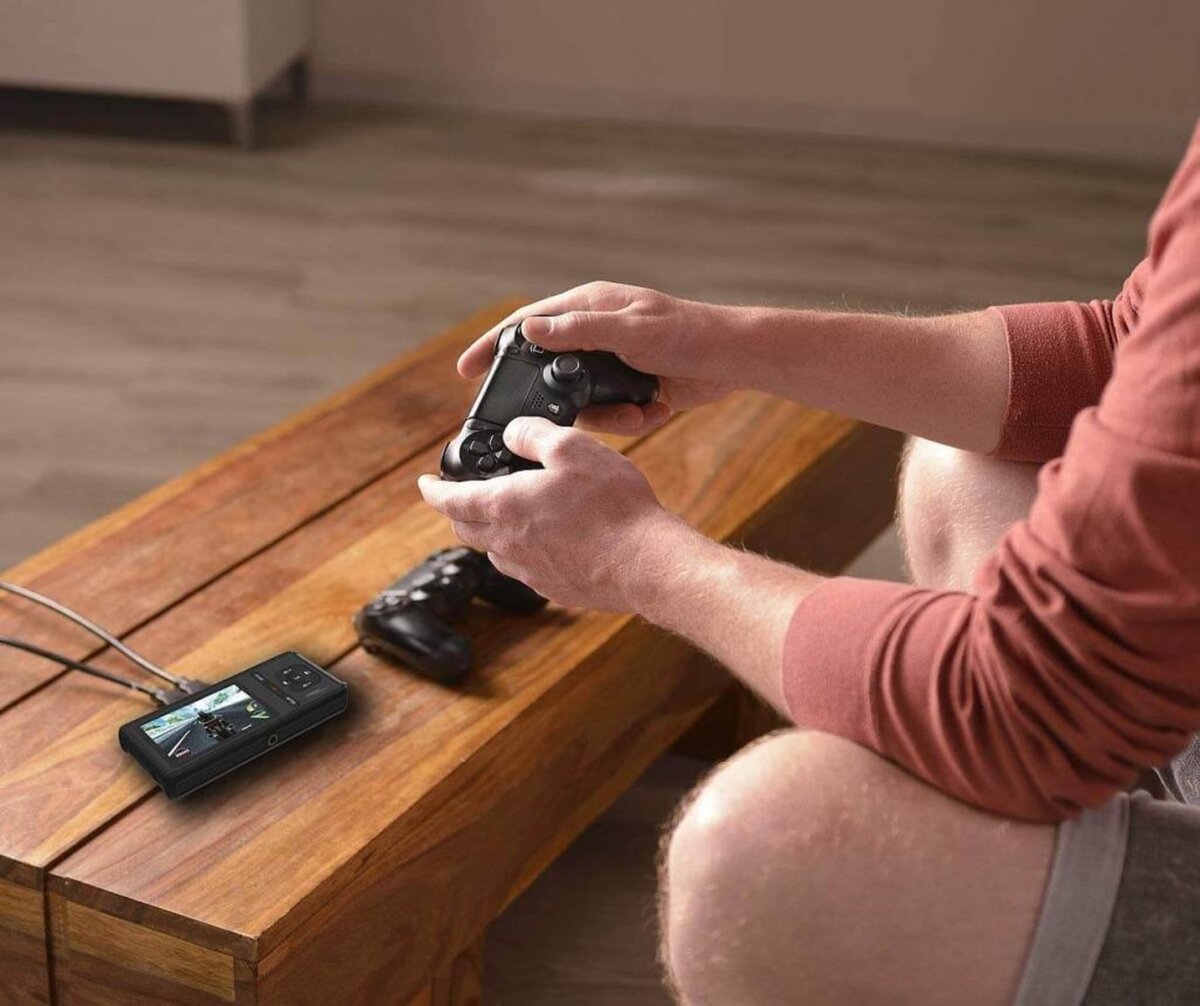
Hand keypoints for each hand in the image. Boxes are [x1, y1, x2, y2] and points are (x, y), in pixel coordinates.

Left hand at [418, 417, 685, 611]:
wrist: (645, 564)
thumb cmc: (613, 506)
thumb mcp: (574, 448)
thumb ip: (534, 434)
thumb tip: (513, 432)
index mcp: (505, 507)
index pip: (450, 500)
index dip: (432, 490)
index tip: (424, 484)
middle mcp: (509, 544)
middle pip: (466, 529)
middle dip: (459, 511)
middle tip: (465, 497)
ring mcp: (530, 571)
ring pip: (495, 551)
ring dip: (492, 532)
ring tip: (511, 515)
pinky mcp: (554, 588)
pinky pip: (525, 568)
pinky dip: (524, 551)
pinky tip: (549, 539)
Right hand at [457, 282, 741, 433]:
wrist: (734, 361)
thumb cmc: (688, 333)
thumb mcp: (630, 329)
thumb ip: (579, 331)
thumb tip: (529, 329)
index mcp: (589, 307)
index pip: (528, 324)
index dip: (494, 345)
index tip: (466, 370)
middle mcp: (595, 333)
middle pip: (549, 369)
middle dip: (550, 398)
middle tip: (537, 423)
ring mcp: (611, 362)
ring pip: (581, 400)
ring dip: (606, 415)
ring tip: (638, 410)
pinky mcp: (628, 387)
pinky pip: (609, 413)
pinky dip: (630, 418)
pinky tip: (655, 409)